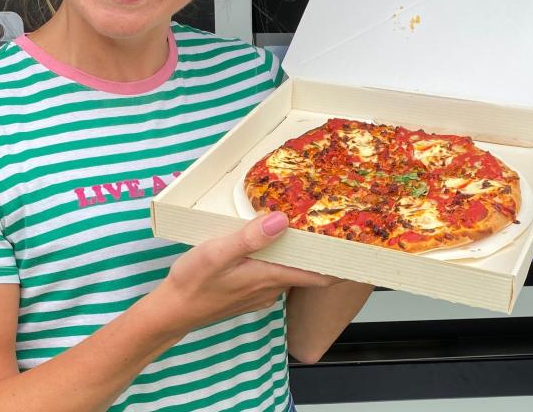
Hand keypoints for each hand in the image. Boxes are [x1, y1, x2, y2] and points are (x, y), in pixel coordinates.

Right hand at [159, 212, 338, 333]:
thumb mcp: (217, 252)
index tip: (360, 245)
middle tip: (335, 223)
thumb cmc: (193, 282)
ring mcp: (261, 292)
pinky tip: (273, 243)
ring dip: (300, 254)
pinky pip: (274, 274)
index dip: (343, 263)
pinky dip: (281, 259)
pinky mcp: (249, 291)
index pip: (321, 276)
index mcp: (270, 277)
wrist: (172, 311)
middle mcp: (272, 287)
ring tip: (307, 226)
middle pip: (308, 270)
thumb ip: (250, 238)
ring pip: (291, 271)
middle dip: (323, 251)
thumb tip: (282, 220)